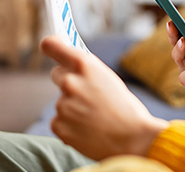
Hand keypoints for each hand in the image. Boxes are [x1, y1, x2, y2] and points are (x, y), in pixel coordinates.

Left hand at [41, 36, 168, 159]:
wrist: (133, 139)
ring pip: (61, 101)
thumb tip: (70, 65)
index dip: (51, 46)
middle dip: (68, 81)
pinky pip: (59, 121)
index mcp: (84, 65)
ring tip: (94, 117)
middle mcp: (69, 82)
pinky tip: (87, 129)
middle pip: (57, 74)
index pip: (51, 45)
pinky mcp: (59, 125)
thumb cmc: (125, 108)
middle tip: (86, 94)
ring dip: (72, 107)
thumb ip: (87, 71)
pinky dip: (70, 125)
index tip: (51, 47)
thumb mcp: (108, 79)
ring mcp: (62, 105)